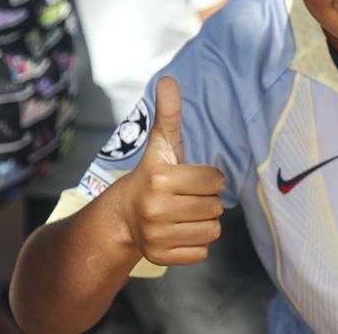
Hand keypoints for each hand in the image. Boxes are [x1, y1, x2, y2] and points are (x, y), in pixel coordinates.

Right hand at [114, 76, 224, 264]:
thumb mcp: (161, 144)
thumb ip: (169, 113)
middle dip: (207, 200)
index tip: (190, 178)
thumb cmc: (152, 175)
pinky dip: (195, 244)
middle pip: (216, 207)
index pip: (214, 180)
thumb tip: (168, 80)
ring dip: (204, 222)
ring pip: (212, 230)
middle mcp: (156, 208)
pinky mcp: (160, 257)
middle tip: (186, 197)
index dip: (208, 178)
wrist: (122, 216)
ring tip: (184, 214)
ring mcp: (156, 235)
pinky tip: (178, 232)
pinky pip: (202, 253)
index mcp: (159, 178)